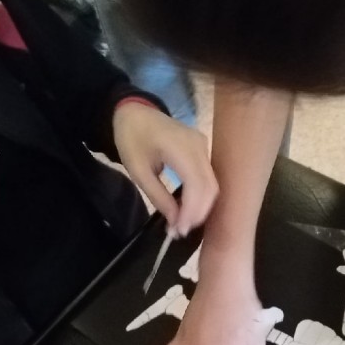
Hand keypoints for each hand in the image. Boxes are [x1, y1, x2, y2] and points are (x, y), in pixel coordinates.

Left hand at [113, 102, 217, 236]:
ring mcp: (203, 146)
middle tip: (180, 231)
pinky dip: (201, 196)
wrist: (134, 112)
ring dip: (201, 207)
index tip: (180, 230)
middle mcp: (198, 146)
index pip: (197, 185)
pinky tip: (188, 208)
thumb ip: (159, 196)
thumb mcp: (138, 171)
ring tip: (183, 223)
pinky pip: (208, 177)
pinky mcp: (202, 149)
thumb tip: (175, 220)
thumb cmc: (132, 139)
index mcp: (180, 148)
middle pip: (210, 187)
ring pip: (212, 184)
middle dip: (198, 213)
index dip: (191, 211)